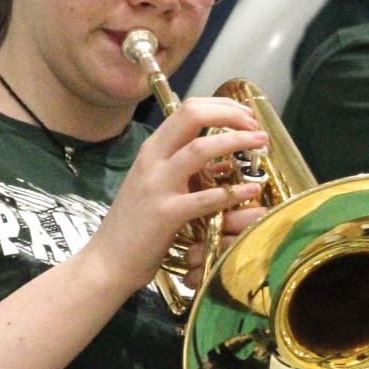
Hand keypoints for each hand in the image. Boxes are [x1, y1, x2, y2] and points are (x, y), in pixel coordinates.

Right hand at [90, 97, 268, 297]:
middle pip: (192, 116)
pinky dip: (231, 192)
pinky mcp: (166, 214)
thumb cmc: (136, 227)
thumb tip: (225, 163)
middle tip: (256, 125)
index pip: (187, 109)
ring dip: (236, 141)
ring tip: (261, 143)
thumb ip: (190, 173)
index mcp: (151, 150)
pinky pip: (205, 198)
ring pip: (199, 149)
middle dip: (229, 113)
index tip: (246, 115)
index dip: (221, 106)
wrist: (107, 261)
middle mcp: (152, 161)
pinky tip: (251, 190)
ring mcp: (157, 186)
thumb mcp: (161, 189)